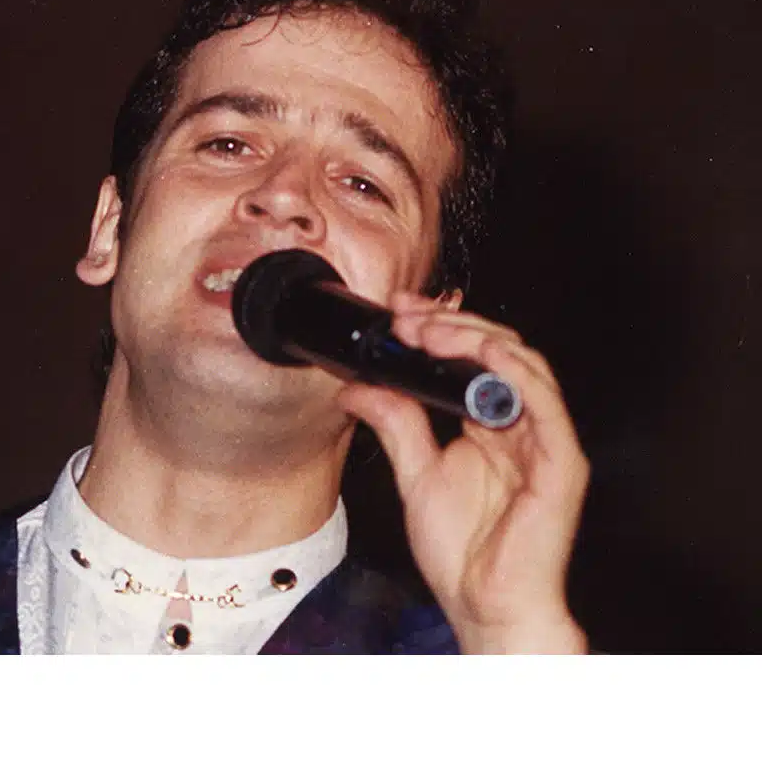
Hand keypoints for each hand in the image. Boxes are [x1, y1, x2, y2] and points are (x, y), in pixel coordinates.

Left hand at [337, 292, 589, 653]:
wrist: (484, 606)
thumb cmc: (463, 551)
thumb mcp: (415, 474)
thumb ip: (395, 425)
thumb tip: (358, 387)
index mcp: (489, 424)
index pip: (472, 356)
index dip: (439, 327)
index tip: (396, 313)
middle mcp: (520, 425)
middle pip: (499, 350)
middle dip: (451, 325)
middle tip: (407, 318)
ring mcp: (544, 441)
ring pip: (525, 365)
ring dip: (477, 338)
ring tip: (431, 330)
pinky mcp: (561, 463)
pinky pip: (546, 405)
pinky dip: (516, 372)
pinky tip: (484, 353)